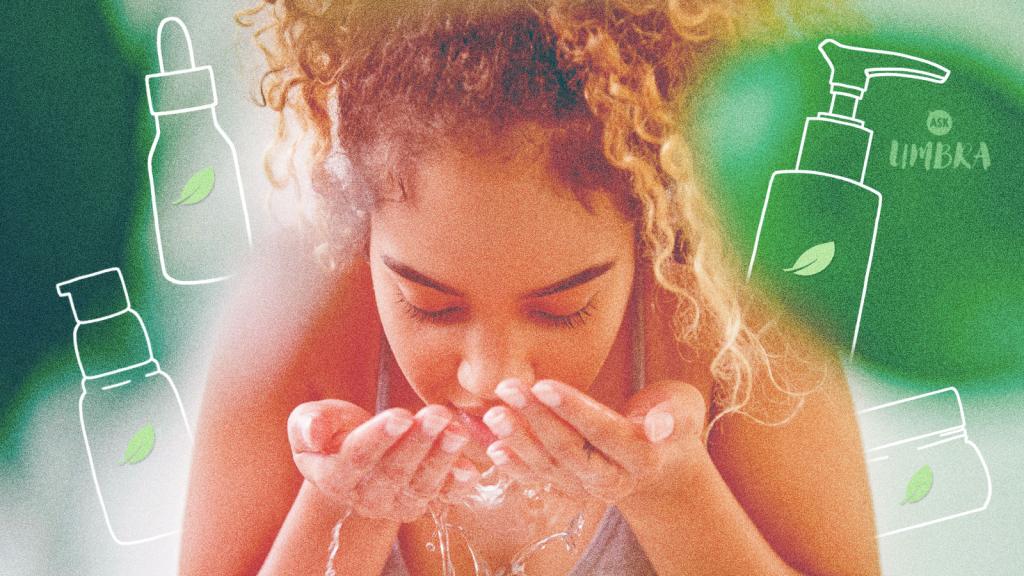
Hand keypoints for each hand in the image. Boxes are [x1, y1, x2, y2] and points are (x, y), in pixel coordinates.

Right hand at [287, 400, 481, 522]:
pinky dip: (458, 484)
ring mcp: (398, 502)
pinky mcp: (424, 499)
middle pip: (394, 472)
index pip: (357, 458)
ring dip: (442, 458)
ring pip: (421, 484)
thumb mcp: (308, 420)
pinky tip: (470, 468)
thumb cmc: (332, 431)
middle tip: (437, 415)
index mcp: (334, 475)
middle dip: (418, 443)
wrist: (353, 453)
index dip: (379, 438)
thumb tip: (313, 432)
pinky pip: (444, 496)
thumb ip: (308, 424)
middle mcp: (367, 496)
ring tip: (456, 431)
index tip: (400, 416)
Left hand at [481, 378, 706, 503]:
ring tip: (494, 413)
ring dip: (517, 440)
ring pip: (547, 466)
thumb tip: (661, 426)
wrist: (663, 462)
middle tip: (508, 388)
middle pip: (568, 450)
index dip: (572, 409)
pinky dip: (514, 466)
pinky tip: (493, 448)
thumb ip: (675, 415)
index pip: (602, 432)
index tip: (544, 385)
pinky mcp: (568, 487)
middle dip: (535, 419)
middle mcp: (612, 479)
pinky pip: (537, 479)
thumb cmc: (673, 421)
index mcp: (642, 457)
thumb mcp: (685, 409)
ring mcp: (587, 487)